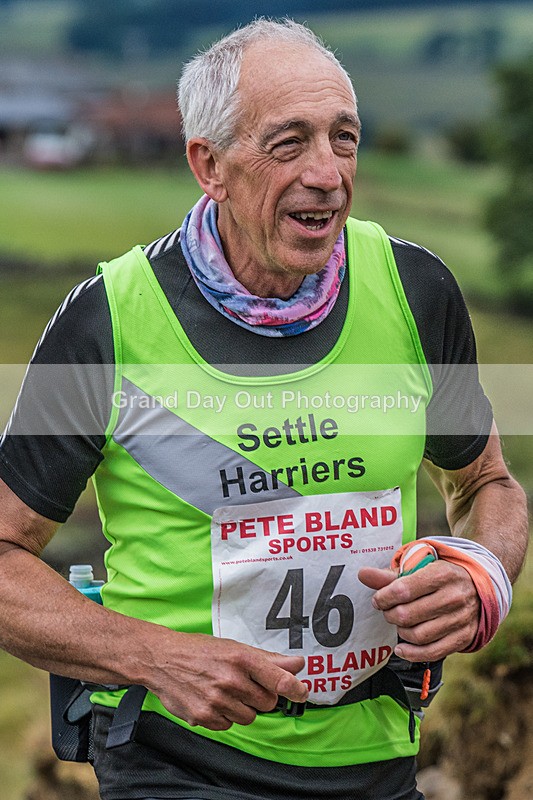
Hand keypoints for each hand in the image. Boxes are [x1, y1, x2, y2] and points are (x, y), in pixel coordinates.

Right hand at [147, 631, 307, 730]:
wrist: (162, 660)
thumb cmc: (200, 651)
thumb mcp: (234, 648)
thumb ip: (269, 659)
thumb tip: (298, 665)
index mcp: (241, 658)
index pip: (278, 679)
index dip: (295, 688)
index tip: (302, 692)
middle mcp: (230, 680)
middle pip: (267, 702)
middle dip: (260, 696)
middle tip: (244, 684)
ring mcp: (217, 700)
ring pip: (249, 717)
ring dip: (242, 707)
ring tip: (224, 691)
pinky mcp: (204, 717)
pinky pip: (228, 725)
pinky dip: (224, 716)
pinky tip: (213, 700)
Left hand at [358, 561, 479, 660]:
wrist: (478, 586)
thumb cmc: (441, 575)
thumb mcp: (420, 567)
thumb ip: (390, 574)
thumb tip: (362, 574)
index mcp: (441, 574)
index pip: (403, 590)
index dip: (384, 597)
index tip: (378, 599)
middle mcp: (453, 597)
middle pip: (408, 615)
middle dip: (390, 614)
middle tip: (387, 611)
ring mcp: (460, 619)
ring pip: (418, 635)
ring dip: (400, 632)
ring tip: (398, 623)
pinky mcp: (463, 637)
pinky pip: (433, 652)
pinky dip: (412, 653)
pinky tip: (401, 647)